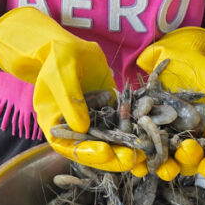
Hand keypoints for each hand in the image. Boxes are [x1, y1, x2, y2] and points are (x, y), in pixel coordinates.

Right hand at [0, 7, 140, 171]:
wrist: (70, 46)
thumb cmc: (58, 58)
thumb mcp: (61, 75)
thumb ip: (70, 100)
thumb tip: (82, 128)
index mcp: (55, 126)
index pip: (69, 147)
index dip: (87, 152)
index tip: (105, 153)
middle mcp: (75, 128)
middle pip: (93, 149)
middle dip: (112, 156)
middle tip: (131, 158)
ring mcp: (93, 120)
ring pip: (110, 140)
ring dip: (126, 147)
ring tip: (143, 152)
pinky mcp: (109, 111)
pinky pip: (122, 123)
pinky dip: (135, 128)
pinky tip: (149, 131)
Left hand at [136, 27, 204, 178]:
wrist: (186, 48)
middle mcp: (188, 138)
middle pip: (185, 162)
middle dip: (178, 164)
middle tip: (173, 162)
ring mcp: (166, 131)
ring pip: (160, 154)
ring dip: (151, 162)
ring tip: (144, 165)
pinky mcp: (146, 121)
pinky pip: (140, 135)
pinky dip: (133, 142)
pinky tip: (129, 146)